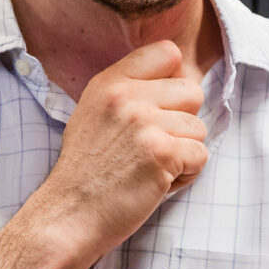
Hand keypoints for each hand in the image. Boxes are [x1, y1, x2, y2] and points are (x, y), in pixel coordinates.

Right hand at [50, 40, 209, 237]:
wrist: (68, 216)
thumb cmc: (86, 172)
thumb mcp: (95, 114)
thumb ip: (130, 91)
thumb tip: (180, 74)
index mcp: (110, 82)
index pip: (168, 52)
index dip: (174, 81)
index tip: (161, 107)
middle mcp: (126, 96)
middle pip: (192, 91)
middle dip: (182, 122)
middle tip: (155, 146)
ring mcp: (144, 123)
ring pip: (199, 127)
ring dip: (184, 153)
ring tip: (151, 168)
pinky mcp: (161, 153)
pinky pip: (201, 155)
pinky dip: (186, 175)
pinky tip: (157, 183)